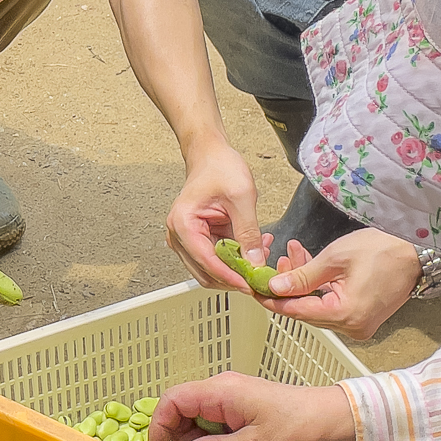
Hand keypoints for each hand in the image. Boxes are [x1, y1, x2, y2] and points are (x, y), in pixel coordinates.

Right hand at [145, 372, 357, 440]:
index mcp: (222, 391)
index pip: (172, 400)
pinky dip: (210, 440)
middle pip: (180, 409)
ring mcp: (231, 398)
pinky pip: (212, 423)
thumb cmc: (299, 429)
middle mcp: (222, 389)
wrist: (333, 421)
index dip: (158, 427)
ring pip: (195, 418)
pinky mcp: (240, 408)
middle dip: (177, 438)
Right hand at [167, 137, 263, 290]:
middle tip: (259, 278)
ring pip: (212, 270)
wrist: (211, 155)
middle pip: (206, 273)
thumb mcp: (242, 197)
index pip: (207, 262)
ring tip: (260, 256)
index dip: (230, 277)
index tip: (250, 285)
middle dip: (234, 277)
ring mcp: (187, 239)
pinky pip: (216, 259)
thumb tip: (255, 262)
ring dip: (236, 269)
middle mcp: (179, 235)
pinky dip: (235, 260)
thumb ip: (249, 232)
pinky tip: (252, 249)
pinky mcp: (198, 240)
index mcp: (183, 224)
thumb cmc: (219, 167)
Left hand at [259, 230, 422, 339]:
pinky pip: (331, 304)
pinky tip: (309, 264)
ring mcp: (359, 324)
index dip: (272, 299)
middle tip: (272, 265)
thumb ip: (302, 276)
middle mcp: (353, 327)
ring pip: (317, 305)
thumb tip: (275, 287)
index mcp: (346, 316)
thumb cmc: (384, 250)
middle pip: (306, 310)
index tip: (254, 289)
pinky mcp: (363, 316)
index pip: (297, 311)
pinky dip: (318, 287)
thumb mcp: (335, 258)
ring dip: (302, 283)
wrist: (417, 252)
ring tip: (292, 254)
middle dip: (287, 287)